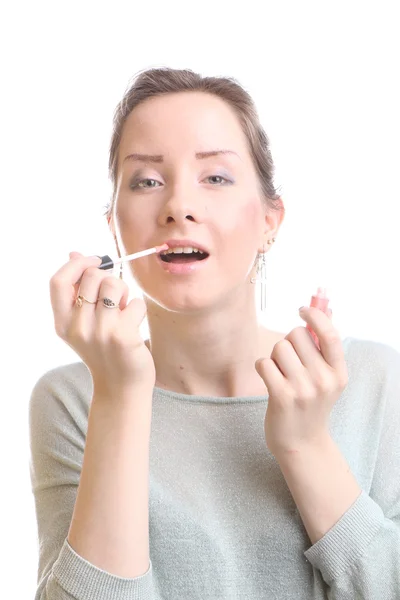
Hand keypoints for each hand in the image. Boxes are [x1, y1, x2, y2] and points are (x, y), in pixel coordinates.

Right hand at [50, 251, 155, 393]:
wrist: (121, 387)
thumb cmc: (105, 349)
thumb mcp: (83, 323)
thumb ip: (78, 291)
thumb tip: (75, 254)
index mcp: (62, 323)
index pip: (57, 281)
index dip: (77, 264)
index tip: (95, 261)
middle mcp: (77, 327)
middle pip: (92, 276)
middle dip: (109, 279)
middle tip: (115, 298)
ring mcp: (100, 332)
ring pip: (114, 284)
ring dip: (124, 293)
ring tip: (123, 311)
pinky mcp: (123, 337)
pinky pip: (135, 302)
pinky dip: (138, 309)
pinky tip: (135, 325)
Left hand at [255, 307, 347, 457]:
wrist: (301, 443)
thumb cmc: (310, 404)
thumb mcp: (327, 379)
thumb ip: (324, 349)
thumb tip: (320, 310)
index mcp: (339, 373)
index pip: (330, 334)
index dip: (315, 316)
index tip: (302, 311)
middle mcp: (324, 380)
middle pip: (296, 335)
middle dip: (288, 343)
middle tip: (289, 364)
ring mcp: (303, 389)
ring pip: (279, 347)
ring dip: (274, 357)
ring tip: (280, 374)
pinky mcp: (281, 396)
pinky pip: (264, 363)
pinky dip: (262, 368)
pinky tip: (269, 381)